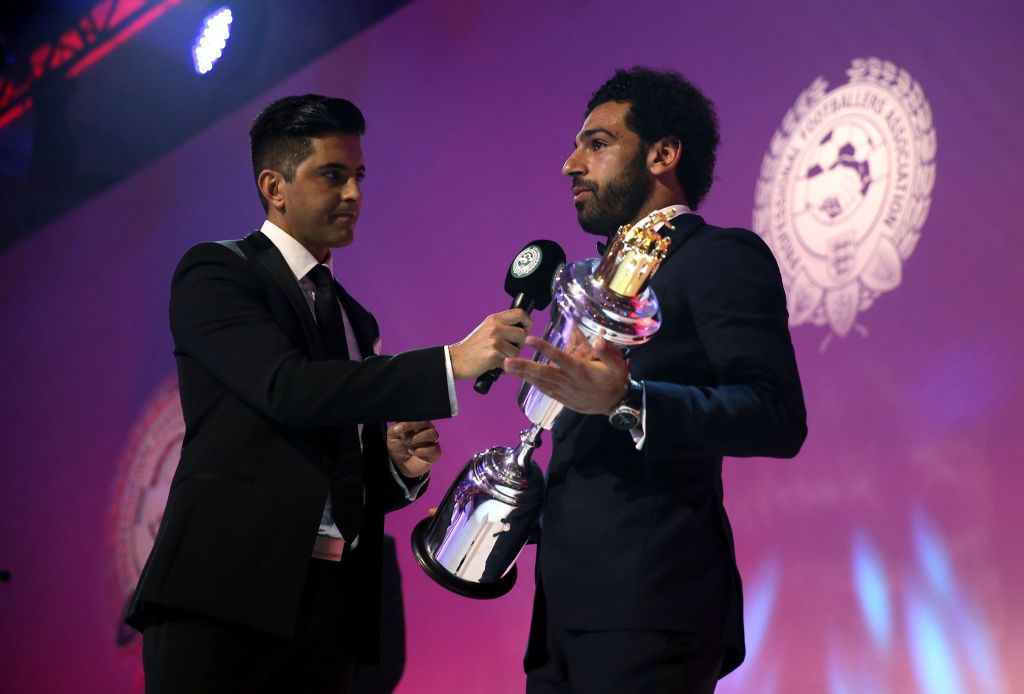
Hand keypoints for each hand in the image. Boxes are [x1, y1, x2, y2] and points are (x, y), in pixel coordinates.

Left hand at [387, 421, 440, 478]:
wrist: (400, 465)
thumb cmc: (397, 448)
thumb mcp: (391, 436)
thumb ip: (395, 428)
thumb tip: (400, 426)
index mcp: (417, 424)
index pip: (419, 418)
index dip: (410, 422)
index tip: (400, 428)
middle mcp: (427, 431)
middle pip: (428, 424)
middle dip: (415, 431)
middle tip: (405, 440)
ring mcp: (433, 442)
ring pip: (433, 434)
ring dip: (419, 439)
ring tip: (409, 446)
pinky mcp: (436, 453)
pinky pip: (434, 449)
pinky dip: (421, 450)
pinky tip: (413, 452)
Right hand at [449, 309, 532, 379]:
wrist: (456, 359)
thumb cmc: (474, 347)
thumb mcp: (487, 328)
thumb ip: (503, 325)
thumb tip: (523, 327)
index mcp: (495, 319)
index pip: (520, 313)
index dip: (527, 323)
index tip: (524, 331)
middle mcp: (495, 327)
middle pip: (523, 334)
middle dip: (519, 344)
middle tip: (507, 348)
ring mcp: (494, 341)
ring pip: (517, 350)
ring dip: (510, 357)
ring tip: (498, 356)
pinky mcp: (493, 355)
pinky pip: (509, 361)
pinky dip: (504, 365)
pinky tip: (494, 363)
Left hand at [503, 327, 628, 413]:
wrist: (615, 405)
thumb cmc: (615, 381)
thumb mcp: (617, 365)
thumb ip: (607, 352)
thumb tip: (599, 339)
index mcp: (581, 371)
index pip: (560, 358)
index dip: (544, 349)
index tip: (530, 340)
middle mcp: (569, 382)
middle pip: (543, 373)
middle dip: (524, 367)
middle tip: (506, 361)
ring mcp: (564, 392)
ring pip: (540, 383)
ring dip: (523, 375)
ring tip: (507, 367)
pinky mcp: (562, 399)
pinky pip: (545, 390)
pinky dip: (532, 383)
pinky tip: (521, 378)